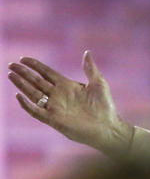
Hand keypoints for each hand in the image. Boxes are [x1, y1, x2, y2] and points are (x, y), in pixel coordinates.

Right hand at [7, 51, 132, 156]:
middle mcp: (58, 95)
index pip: (46, 73)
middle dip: (23, 73)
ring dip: (22, 85)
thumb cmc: (105, 106)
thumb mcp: (99, 83)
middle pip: (36, 82)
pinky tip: (19, 95)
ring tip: (11, 75)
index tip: (23, 58)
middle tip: (11, 65)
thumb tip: (86, 52)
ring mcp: (55, 107)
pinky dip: (27, 104)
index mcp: (67, 85)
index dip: (35, 65)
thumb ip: (90, 68)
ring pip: (33, 94)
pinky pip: (36, 111)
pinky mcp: (54, 119)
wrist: (109, 127)